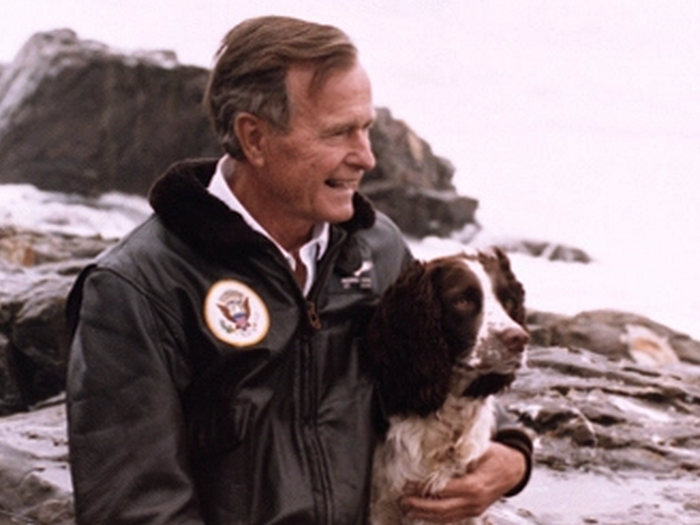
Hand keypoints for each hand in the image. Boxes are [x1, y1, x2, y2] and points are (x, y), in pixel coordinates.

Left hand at [399, 442, 525, 521]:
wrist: (515, 469)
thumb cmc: (497, 456)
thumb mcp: (479, 449)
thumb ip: (459, 453)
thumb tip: (435, 451)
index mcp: (474, 486)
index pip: (443, 490)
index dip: (423, 489)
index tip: (408, 484)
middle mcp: (474, 502)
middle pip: (441, 509)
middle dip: (419, 506)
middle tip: (402, 500)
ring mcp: (474, 509)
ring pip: (445, 517)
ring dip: (425, 514)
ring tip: (407, 509)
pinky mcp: (474, 512)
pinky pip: (452, 517)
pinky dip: (436, 517)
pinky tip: (424, 513)